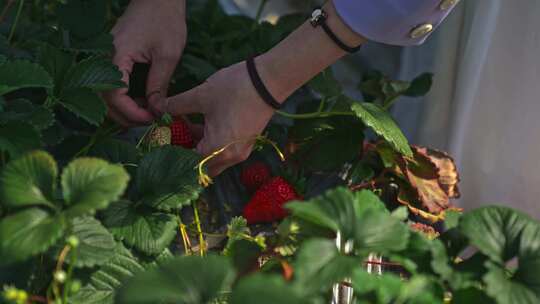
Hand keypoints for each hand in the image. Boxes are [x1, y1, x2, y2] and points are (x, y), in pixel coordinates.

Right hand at [104, 0, 186, 125]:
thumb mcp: (168, 55)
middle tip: (149, 122)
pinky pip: (112, 84)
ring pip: (107, 94)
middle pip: (105, 99)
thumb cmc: (165, 21)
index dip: (131, 113)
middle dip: (126, 116)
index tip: (150, 119)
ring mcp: (106, 58)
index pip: (114, 95)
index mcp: (116, 56)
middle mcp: (105, 58)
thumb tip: (156, 111)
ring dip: (125, 109)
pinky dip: (125, 97)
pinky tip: (143, 102)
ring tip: (148, 114)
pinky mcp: (112, 58)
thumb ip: (159, 85)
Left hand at [157, 61, 277, 176]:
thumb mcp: (200, 95)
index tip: (161, 140)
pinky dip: (211, 143)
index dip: (173, 153)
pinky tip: (201, 124)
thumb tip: (157, 107)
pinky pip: (224, 151)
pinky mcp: (247, 143)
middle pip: (201, 166)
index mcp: (216, 150)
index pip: (187, 163)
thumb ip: (176, 105)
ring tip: (184, 127)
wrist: (270, 80)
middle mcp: (230, 158)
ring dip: (198, 147)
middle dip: (186, 153)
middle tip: (171, 136)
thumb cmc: (234, 89)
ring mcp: (241, 152)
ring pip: (213, 158)